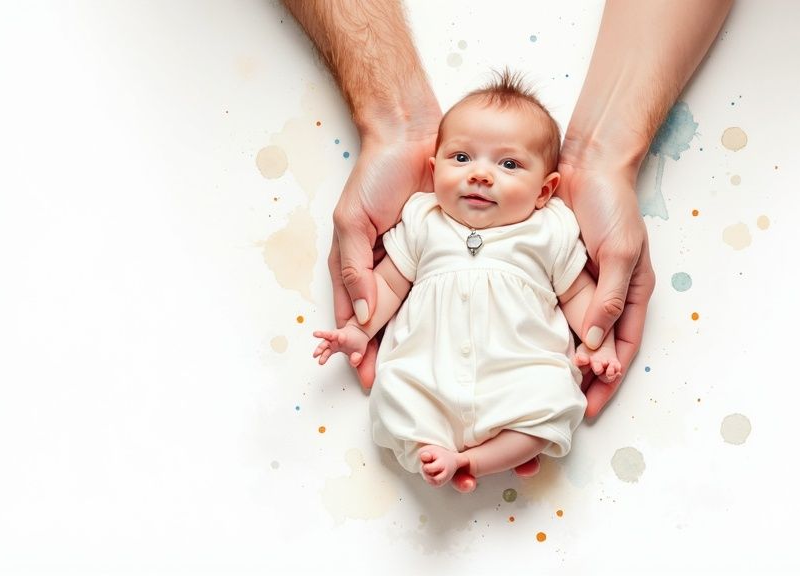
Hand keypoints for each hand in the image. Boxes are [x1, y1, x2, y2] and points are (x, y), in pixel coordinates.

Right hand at [313, 325, 371, 367]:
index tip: (341, 337)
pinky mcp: (330, 344)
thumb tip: (354, 361)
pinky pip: (324, 345)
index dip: (341, 337)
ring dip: (320, 348)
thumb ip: (357, 357)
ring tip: (315, 355)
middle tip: (319, 352)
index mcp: (346, 338)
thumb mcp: (360, 350)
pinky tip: (316, 354)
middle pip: (330, 340)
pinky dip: (320, 349)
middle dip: (325, 345)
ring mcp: (333, 340)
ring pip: (325, 343)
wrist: (357, 333)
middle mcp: (337, 338)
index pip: (342, 337)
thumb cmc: (358, 341)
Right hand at [329, 134, 435, 387]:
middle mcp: (385, 268)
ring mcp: (415, 262)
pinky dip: (440, 312)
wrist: (415, 137)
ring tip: (414, 371)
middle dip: (380, 353)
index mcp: (358, 262)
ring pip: (410, 312)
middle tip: (387, 385)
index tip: (361, 373)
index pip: (353, 314)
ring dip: (409, 341)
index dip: (354, 344)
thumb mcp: (354, 220)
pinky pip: (440, 288)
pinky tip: (446, 335)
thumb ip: (355, 268)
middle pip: (381, 321)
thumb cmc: (378, 173)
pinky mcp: (443, 252)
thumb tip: (360, 315)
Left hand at [558, 160, 655, 417]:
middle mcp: (610, 294)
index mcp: (634, 292)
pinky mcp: (560, 273)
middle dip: (585, 380)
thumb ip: (611, 296)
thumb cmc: (611, 203)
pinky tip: (530, 350)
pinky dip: (546, 332)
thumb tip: (598, 341)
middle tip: (563, 406)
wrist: (586, 164)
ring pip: (575, 335)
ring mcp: (584, 285)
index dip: (608, 378)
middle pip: (599, 349)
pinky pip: (554, 310)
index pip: (623, 348)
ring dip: (564, 360)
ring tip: (545, 387)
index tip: (589, 405)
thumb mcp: (619, 251)